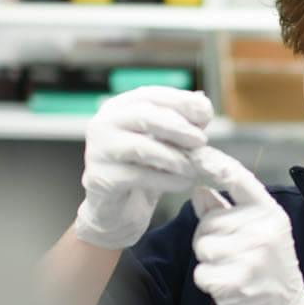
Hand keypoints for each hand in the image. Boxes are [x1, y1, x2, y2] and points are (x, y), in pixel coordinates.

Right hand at [75, 87, 213, 249]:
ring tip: (194, 167)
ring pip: (142, 147)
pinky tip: (183, 183)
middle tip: (201, 140)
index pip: (150, 95)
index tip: (206, 112)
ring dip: (175, 157)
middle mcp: (103, 123)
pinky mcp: (100, 179)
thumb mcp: (166, 142)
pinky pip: (140, 176)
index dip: (180, 101)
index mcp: (119, 107)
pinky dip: (168, 180)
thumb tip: (203, 104)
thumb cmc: (145, 169)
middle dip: (178, 127)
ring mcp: (97, 151)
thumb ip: (183, 122)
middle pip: (143, 116)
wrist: (120, 209)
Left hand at [189, 147, 303, 304]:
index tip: (195, 153)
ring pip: (203, 247)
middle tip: (233, 255)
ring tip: (233, 269)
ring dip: (209, 262)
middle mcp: (264, 229)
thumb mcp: (254, 232)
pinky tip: (230, 286)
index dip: (215, 164)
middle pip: (209, 222)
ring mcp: (254, 255)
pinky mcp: (240, 281)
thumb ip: (225, 210)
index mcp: (270, 212)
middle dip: (210, 238)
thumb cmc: (266, 268)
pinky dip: (209, 281)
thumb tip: (198, 189)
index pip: (240, 179)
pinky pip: (202, 272)